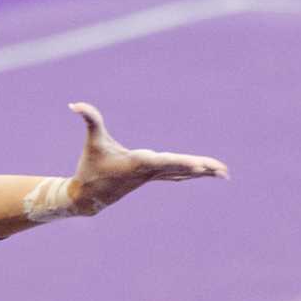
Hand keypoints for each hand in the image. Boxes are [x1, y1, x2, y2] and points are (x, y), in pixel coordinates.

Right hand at [66, 101, 227, 215]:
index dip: (184, 163)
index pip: (165, 161)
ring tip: (225, 174)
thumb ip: (89, 119)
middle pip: (181, 169)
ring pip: (183, 174)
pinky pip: (177, 176)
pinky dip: (192, 173)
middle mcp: (149, 171)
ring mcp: (152, 177)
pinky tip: (204, 173)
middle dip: (203, 169)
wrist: (88, 196)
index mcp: (138, 162)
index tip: (202, 166)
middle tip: (225, 171)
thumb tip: (74, 104)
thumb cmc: (90, 165)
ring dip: (204, 173)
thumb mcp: (92, 140)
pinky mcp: (151, 178)